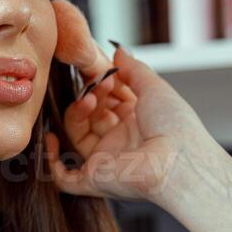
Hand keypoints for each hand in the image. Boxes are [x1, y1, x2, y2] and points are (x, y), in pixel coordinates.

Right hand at [47, 0, 215, 202]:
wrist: (179, 161)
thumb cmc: (176, 127)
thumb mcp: (154, 87)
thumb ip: (134, 68)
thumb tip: (118, 50)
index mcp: (137, 120)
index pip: (108, 98)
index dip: (100, 81)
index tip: (95, 66)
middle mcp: (121, 140)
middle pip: (91, 114)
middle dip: (89, 93)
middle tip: (94, 81)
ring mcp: (106, 160)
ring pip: (76, 135)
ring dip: (76, 113)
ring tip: (89, 99)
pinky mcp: (94, 180)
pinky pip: (64, 177)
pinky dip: (52, 159)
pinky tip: (54, 137)